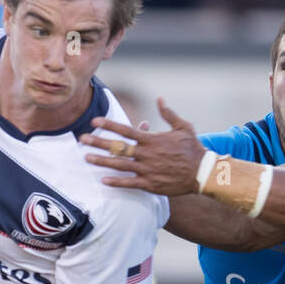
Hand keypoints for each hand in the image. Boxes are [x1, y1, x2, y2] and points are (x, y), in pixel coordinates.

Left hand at [81, 99, 205, 194]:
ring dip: (102, 161)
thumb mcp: (183, 127)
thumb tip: (160, 99)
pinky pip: (130, 183)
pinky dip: (116, 181)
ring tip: (86, 158)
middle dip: (98, 142)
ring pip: (120, 164)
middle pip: (117, 147)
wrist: (202, 173)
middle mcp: (146, 154)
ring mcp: (147, 170)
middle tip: (82, 139)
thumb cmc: (193, 149)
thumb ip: (168, 113)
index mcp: (152, 139)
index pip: (125, 130)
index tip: (95, 121)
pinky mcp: (150, 184)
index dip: (109, 125)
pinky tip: (104, 180)